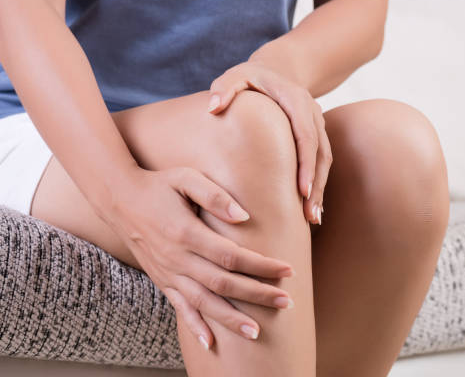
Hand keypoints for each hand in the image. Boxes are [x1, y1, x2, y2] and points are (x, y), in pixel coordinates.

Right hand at [96, 166, 295, 349]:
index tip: (287, 270)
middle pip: (223, 284)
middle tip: (286, 302)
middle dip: (257, 295)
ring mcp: (168, 273)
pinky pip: (179, 308)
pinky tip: (210, 342)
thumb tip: (244, 217)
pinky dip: (195, 326)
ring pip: (204, 302)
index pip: (232, 256)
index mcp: (187, 233)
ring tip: (257, 332)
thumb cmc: (159, 185)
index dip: (261, 266)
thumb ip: (215, 196)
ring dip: (231, 319)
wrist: (119, 199)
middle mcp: (177, 258)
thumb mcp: (186, 178)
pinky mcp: (161, 280)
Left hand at [208, 61, 332, 224]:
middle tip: (309, 215)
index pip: (306, 134)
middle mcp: (313, 113)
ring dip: (320, 189)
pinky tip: (310, 207)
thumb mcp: (234, 75)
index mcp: (296, 99)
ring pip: (324, 160)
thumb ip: (223, 89)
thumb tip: (213, 107)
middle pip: (320, 153)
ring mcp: (317, 125)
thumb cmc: (251, 77)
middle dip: (316, 184)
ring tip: (312, 218)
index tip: (301, 190)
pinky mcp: (316, 136)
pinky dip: (317, 184)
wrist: (277, 69)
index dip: (305, 163)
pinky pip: (321, 162)